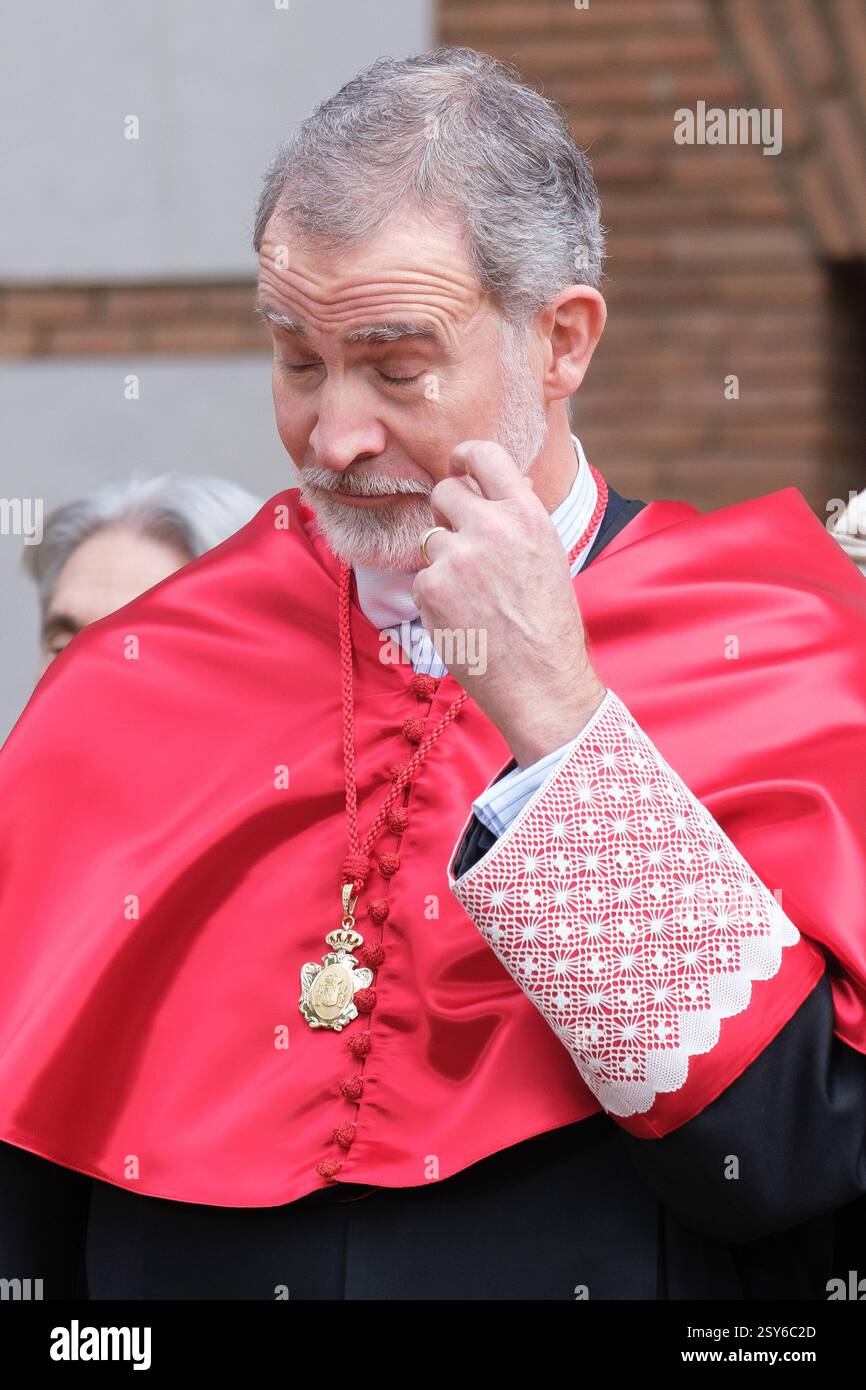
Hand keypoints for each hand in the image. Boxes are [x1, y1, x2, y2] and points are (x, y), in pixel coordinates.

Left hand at [411, 439, 605, 765]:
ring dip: (444, 563)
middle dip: (446, 514)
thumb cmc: (548, 624)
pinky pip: (421, 578)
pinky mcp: (431, 587)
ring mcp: (457, 557)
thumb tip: (506, 481)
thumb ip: (519, 517)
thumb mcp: (547, 556)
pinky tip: (464, 620)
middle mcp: (491, 527)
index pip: (483, 454)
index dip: (463, 458)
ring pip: (431, 540)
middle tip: (464, 547)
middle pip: (443, 492)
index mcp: (526, 514)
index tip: (458, 468)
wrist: (540, 682)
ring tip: (476, 599)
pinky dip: (435, 598)